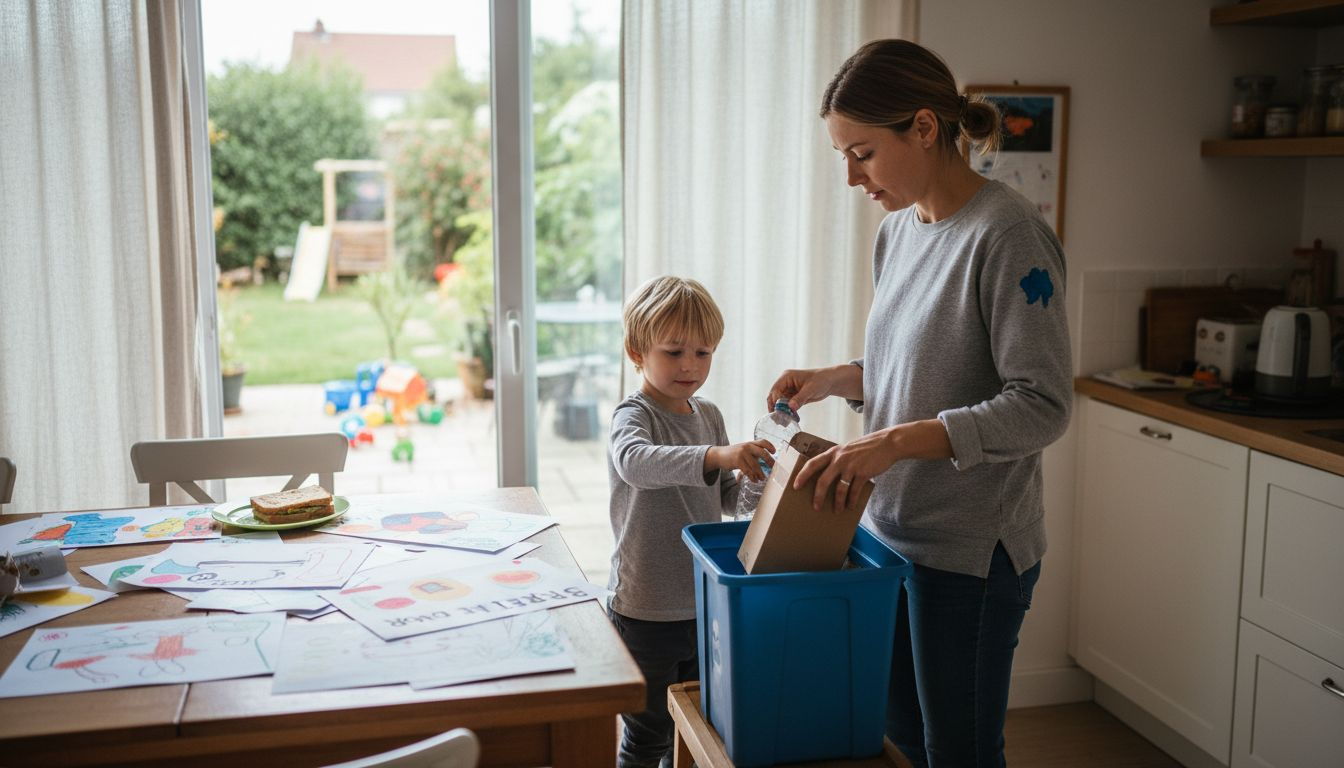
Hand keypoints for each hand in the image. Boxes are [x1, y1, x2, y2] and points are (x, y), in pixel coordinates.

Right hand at [707, 439, 775, 482]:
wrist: (719, 455)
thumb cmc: (733, 454)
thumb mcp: (743, 450)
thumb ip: (753, 454)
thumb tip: (764, 465)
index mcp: (750, 443)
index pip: (763, 442)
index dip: (770, 446)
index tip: (774, 452)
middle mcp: (747, 446)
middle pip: (762, 452)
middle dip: (769, 461)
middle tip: (773, 468)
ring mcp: (742, 453)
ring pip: (755, 465)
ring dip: (760, 473)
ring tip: (762, 478)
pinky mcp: (737, 461)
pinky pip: (748, 471)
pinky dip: (752, 477)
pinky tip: (754, 480)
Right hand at [766, 367, 828, 413]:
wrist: (830, 382)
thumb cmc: (821, 380)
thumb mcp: (811, 389)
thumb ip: (800, 398)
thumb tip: (790, 407)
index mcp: (786, 377)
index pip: (775, 389)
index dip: (775, 400)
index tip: (778, 411)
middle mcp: (785, 383)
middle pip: (774, 396)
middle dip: (774, 407)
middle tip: (776, 419)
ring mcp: (789, 390)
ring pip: (779, 402)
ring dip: (780, 411)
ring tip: (781, 422)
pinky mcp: (793, 397)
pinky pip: (786, 406)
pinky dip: (787, 412)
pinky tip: (788, 419)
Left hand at [794, 419, 952, 513]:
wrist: (887, 444)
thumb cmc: (866, 448)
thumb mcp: (847, 449)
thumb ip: (837, 459)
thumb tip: (829, 475)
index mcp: (833, 452)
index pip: (812, 463)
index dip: (802, 475)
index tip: (795, 486)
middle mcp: (839, 459)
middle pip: (823, 480)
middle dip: (817, 496)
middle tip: (815, 507)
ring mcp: (851, 466)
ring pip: (839, 489)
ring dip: (837, 503)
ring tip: (836, 511)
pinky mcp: (863, 473)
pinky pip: (854, 491)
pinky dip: (851, 501)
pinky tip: (850, 506)